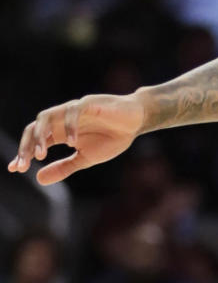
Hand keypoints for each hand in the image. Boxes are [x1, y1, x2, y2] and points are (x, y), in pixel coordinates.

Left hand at [8, 93, 145, 183]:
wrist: (136, 122)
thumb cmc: (112, 138)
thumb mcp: (85, 158)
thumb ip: (63, 167)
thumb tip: (38, 179)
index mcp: (60, 132)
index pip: (34, 140)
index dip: (23, 153)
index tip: (16, 169)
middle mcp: (62, 120)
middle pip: (35, 127)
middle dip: (26, 146)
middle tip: (24, 164)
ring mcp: (74, 110)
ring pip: (47, 116)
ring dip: (41, 135)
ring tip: (41, 154)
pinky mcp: (89, 103)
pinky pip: (73, 111)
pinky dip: (69, 126)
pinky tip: (71, 142)